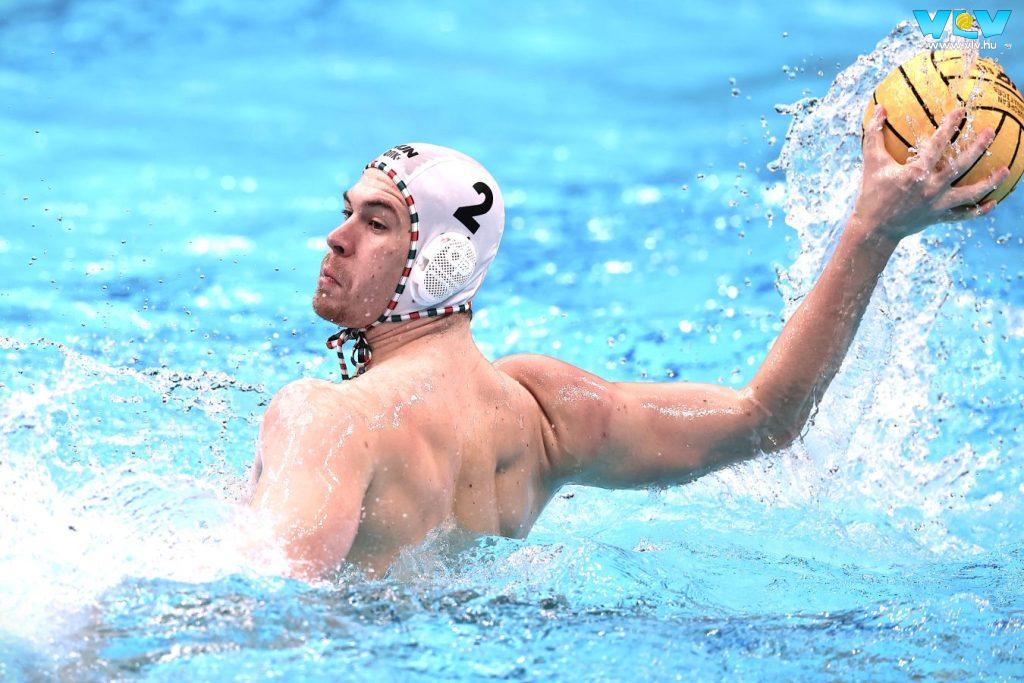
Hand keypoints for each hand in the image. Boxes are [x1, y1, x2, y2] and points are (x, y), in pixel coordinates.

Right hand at [852, 105, 1009, 242]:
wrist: (873, 228)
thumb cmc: (871, 193)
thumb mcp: (871, 162)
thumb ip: (874, 134)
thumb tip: (879, 108)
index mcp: (916, 173)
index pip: (938, 144)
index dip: (950, 125)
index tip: (961, 111)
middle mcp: (931, 188)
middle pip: (961, 165)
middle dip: (978, 148)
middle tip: (990, 132)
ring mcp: (937, 204)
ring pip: (970, 193)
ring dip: (990, 182)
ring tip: (1005, 170)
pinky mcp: (938, 217)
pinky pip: (963, 214)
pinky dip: (979, 210)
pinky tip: (993, 202)